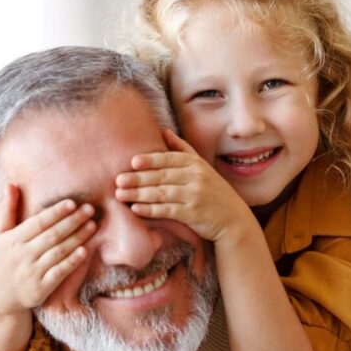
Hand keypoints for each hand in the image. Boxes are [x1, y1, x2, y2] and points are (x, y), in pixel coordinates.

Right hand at [0, 184, 95, 316]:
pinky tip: (85, 251)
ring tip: (93, 225)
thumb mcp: (0, 234)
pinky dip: (72, 262)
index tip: (72, 203)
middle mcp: (22, 255)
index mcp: (12, 240)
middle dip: (72, 221)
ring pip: (58, 252)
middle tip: (90, 209)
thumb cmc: (3, 259)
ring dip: (77, 238)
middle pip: (52, 235)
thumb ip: (7, 209)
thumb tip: (10, 183)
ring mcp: (32, 272)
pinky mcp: (41, 288)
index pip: (38, 223)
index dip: (56, 212)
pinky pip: (59, 273)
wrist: (0, 296)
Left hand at [116, 129, 253, 243]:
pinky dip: (150, 210)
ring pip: (162, 193)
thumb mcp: (201, 167)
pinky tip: (136, 209)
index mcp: (195, 164)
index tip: (133, 162)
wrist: (233, 219)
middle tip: (118, 180)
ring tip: (120, 195)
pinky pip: (167, 211)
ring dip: (138, 194)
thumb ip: (182, 149)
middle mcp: (196, 178)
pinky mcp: (192, 214)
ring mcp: (194, 196)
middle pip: (162, 176)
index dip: (151, 160)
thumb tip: (163, 130)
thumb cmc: (213, 191)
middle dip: (138, 178)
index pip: (170, 159)